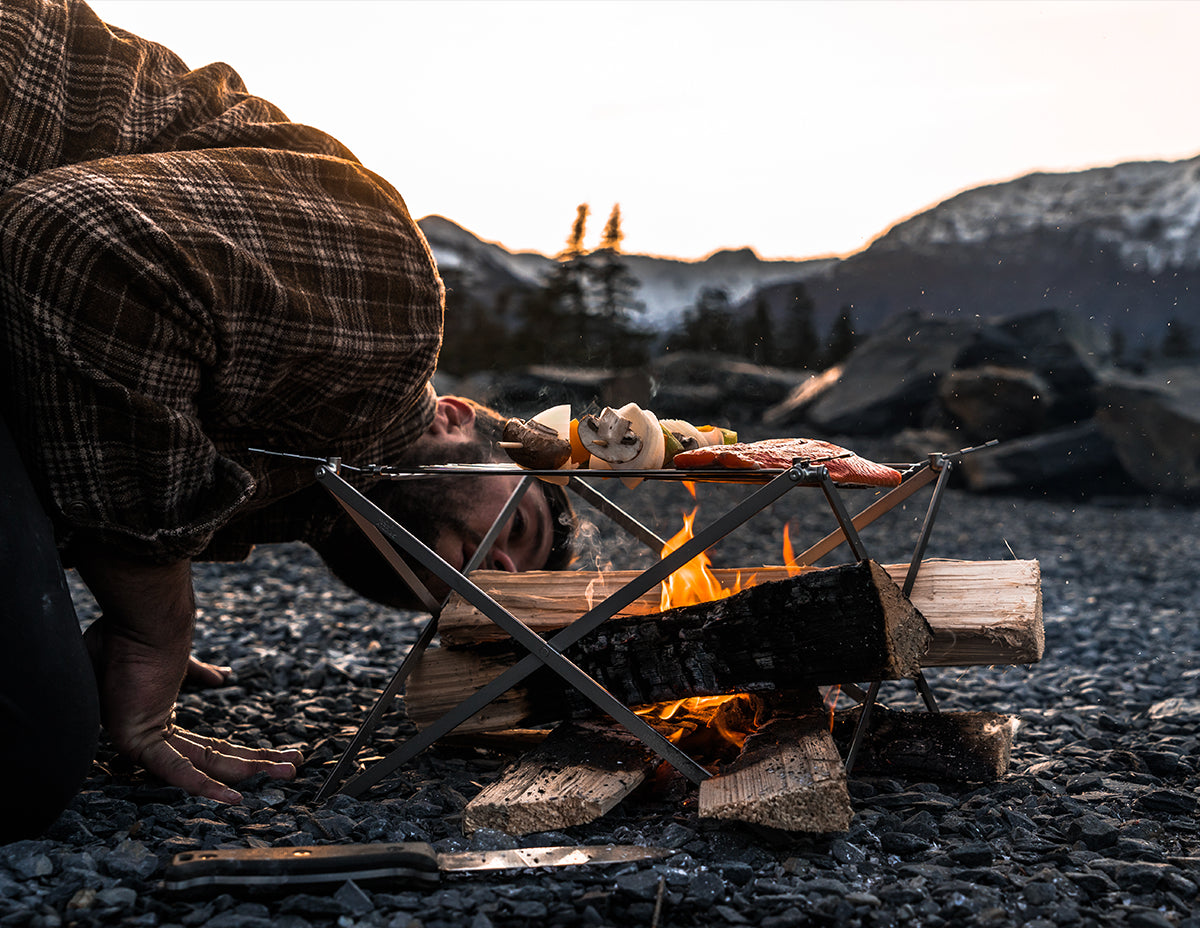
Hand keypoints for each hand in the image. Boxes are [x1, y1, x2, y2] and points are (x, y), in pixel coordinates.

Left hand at [76, 549, 302, 801]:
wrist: (141, 620)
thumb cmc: (142, 635)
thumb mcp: (175, 662)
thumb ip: (196, 672)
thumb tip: (224, 677)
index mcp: (162, 718)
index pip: (211, 746)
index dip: (246, 752)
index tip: (280, 753)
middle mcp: (155, 735)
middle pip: (215, 759)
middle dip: (259, 764)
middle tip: (294, 767)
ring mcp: (147, 740)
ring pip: (204, 766)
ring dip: (247, 772)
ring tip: (287, 772)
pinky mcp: (138, 740)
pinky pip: (175, 769)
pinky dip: (204, 785)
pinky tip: (233, 797)